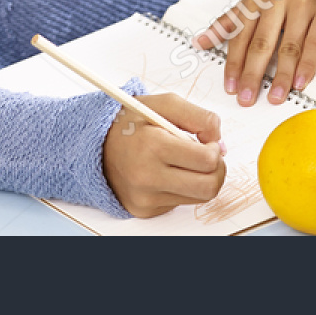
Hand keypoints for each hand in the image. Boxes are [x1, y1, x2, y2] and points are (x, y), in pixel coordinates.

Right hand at [101, 92, 225, 217]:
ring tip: (187, 163)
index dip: (215, 149)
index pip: (207, 160)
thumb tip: (219, 141)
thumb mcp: (162, 105)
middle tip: (208, 157)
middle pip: (208, 187)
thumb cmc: (129, 124)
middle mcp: (146, 176)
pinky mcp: (145, 210)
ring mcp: (145, 197)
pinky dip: (182, 188)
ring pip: (198, 198)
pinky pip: (180, 203)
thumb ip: (198, 116)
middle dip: (217, 170)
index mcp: (152, 146)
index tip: (207, 142)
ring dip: (201, 179)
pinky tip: (168, 173)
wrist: (96, 146)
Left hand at [194, 0, 315, 106]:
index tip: (230, 86)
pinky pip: (315, 43)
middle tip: (247, 97)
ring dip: (280, 75)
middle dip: (252, 74)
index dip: (234, 63)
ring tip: (274, 97)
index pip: (240, 35)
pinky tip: (299, 81)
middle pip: (261, 43)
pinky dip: (307, 65)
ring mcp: (302, 6)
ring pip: (289, 46)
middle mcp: (277, 1)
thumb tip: (199, 42)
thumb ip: (228, 22)